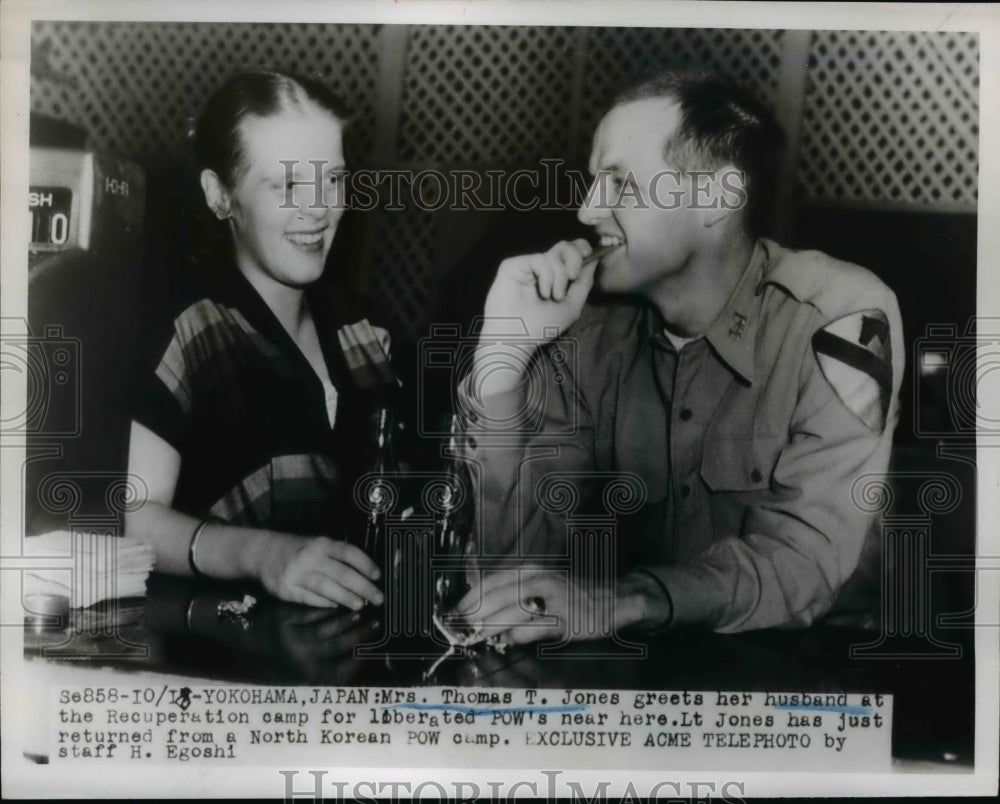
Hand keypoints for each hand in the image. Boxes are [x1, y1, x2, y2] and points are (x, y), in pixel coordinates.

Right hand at [257, 534, 383, 608]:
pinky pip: (309, 598)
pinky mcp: (287, 589)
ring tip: (361, 605)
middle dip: (362, 586)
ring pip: (326, 586)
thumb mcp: (317, 544)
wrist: (263, 553)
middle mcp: (310, 557)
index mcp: (321, 543)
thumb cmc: (297, 550)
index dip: (365, 564)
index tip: (378, 575)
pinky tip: (336, 606)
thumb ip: (336, 556)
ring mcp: (297, 573)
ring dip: (346, 596)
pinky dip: (324, 602)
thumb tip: (364, 575)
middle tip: (377, 597)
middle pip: (341, 573)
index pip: (348, 552)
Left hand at [451, 567, 617, 645]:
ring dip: (491, 627)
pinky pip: (534, 629)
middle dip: (474, 616)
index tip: (455, 612)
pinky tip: (508, 641)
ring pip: (512, 613)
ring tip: (477, 637)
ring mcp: (553, 598)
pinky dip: (517, 636)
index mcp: (531, 569)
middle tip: (460, 629)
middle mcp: (540, 579)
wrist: (614, 597)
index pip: (491, 582)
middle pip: (497, 597)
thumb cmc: (572, 592)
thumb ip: (516, 592)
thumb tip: (483, 609)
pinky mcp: (565, 618)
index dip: (470, 598)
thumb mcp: (542, 582)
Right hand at [481, 239, 596, 343]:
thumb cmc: (542, 326)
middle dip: (575, 258)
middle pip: (564, 246)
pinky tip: (543, 292)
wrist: (518, 337)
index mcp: (554, 277)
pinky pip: (540, 259)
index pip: (570, 252)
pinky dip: (547, 277)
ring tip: (554, 296)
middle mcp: (541, 269)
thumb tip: (594, 259)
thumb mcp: (572, 306)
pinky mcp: (513, 264)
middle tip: (573, 276)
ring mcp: (527, 266)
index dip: (581, 248)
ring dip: (560, 277)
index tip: (590, 255)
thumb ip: (584, 283)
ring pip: (554, 254)